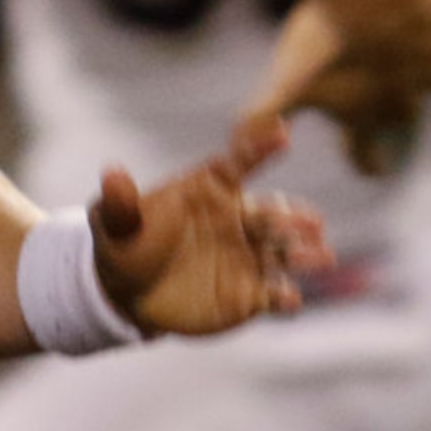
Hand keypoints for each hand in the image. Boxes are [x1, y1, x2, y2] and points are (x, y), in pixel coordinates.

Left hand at [88, 115, 331, 336]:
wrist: (125, 295)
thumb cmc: (123, 245)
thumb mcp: (114, 222)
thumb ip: (120, 201)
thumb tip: (110, 172)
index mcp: (206, 191)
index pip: (237, 164)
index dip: (258, 147)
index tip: (282, 132)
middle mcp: (234, 220)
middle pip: (270, 213)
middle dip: (293, 216)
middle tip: (312, 222)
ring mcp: (245, 257)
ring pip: (283, 252)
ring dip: (303, 252)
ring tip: (320, 255)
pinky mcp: (249, 295)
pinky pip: (274, 295)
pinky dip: (286, 297)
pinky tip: (290, 298)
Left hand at [240, 0, 430, 174]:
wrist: (380, 5)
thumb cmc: (328, 45)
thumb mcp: (286, 81)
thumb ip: (263, 115)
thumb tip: (235, 146)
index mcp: (364, 117)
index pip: (363, 154)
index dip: (367, 163)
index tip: (371, 170)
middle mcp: (403, 103)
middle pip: (399, 114)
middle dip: (391, 107)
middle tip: (382, 91)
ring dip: (426, 67)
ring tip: (413, 51)